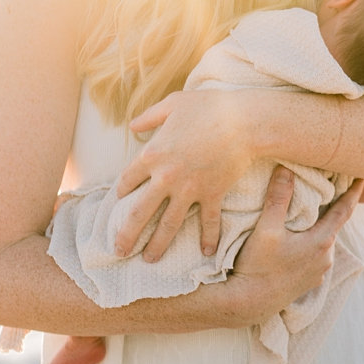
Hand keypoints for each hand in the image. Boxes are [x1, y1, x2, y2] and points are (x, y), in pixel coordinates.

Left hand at [114, 89, 257, 259]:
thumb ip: (150, 116)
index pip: (128, 180)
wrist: (244, 121)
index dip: (121, 191)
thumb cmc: (209, 107)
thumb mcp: (174, 104)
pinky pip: (208, 221)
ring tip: (149, 259)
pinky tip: (206, 252)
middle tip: (119, 250)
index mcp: (152, 155)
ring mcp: (190, 189)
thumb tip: (133, 126)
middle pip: (139, 212)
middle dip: (127, 234)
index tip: (120, 199)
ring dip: (158, 245)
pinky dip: (208, 238)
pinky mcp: (212, 194)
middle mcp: (166, 178)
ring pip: (169, 224)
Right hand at [230, 168, 363, 324]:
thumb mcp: (266, 229)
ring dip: (321, 227)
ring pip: (324, 242)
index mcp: (321, 242)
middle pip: (334, 226)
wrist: (248, 304)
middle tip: (335, 189)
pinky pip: (316, 256)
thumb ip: (278, 198)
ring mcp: (319, 273)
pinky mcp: (308, 282)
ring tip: (315, 213)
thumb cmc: (257, 266)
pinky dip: (313, 244)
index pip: (344, 211)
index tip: (363, 178)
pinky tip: (301, 240)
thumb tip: (286, 168)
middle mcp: (326, 258)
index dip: (353, 193)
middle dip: (334, 208)